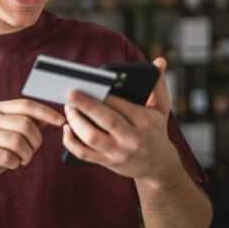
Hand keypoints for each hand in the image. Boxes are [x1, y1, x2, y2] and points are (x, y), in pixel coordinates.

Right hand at [0, 99, 65, 192]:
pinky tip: (12, 164)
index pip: (26, 105)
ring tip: (24, 159)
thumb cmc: (2, 149)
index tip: (62, 121)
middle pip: (24, 124)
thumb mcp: (17, 133)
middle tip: (33, 150)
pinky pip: (7, 157)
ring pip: (17, 141)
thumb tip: (55, 114)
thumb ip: (32, 121)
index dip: (46, 112)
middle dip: (36, 140)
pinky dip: (15, 163)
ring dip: (27, 154)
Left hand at [62, 57, 181, 181]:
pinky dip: (70, 142)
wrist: (159, 166)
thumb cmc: (155, 131)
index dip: (102, 95)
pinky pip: (84, 153)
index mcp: (144, 121)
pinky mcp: (108, 162)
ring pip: (92, 137)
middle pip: (106, 120)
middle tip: (70, 94)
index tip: (89, 84)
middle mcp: (132, 138)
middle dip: (86, 105)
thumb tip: (159, 61)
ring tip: (68, 109)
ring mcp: (119, 152)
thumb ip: (158, 84)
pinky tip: (66, 128)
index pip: (121, 105)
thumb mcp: (162, 108)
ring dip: (76, 122)